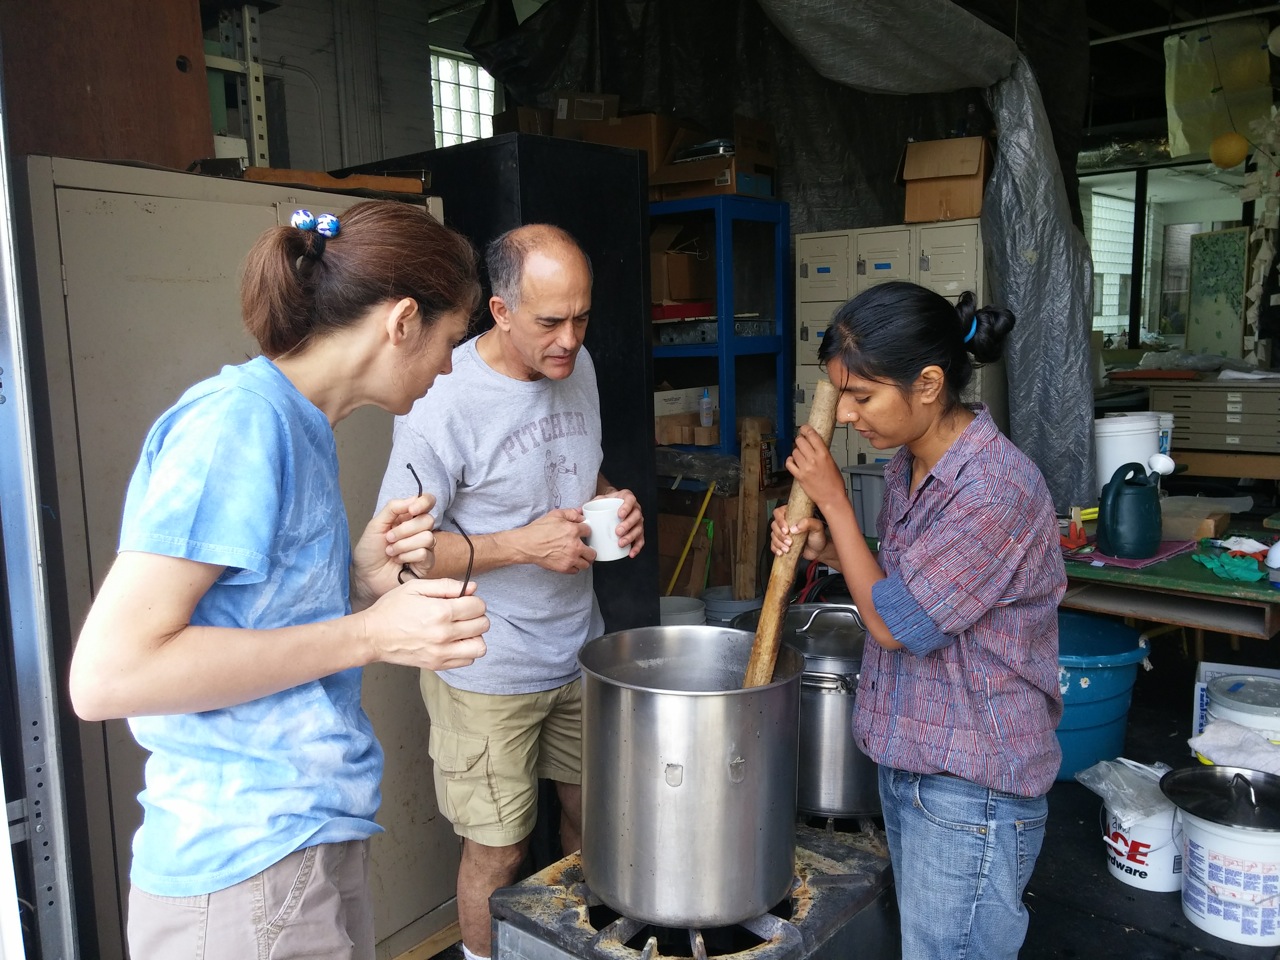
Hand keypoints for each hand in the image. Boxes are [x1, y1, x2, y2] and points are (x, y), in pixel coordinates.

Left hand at [352, 493, 436, 606]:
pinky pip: (424, 554)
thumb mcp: (375, 525)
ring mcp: (424, 547)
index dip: (424, 503)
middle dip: (405, 530)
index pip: (427, 502)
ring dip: (404, 545)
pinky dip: (407, 557)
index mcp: (407, 517)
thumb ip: (393, 508)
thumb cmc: (369, 552)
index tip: (411, 510)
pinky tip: (398, 561)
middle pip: (428, 520)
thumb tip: (413, 498)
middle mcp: (418, 530)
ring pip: (427, 537)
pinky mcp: (426, 564)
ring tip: (391, 552)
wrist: (365, 576)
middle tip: (389, 538)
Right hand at [362, 578, 487, 670]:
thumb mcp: (416, 587)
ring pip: (480, 646)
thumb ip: (446, 586)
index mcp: (440, 611)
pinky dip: (466, 651)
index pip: (478, 606)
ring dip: (475, 636)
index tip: (463, 600)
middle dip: (476, 616)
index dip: (473, 600)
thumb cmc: (391, 609)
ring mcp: (441, 652)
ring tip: (461, 630)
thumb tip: (473, 588)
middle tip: (462, 613)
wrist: (372, 636)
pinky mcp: (437, 665)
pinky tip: (454, 642)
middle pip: (482, 625)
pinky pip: (468, 661)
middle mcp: (444, 634)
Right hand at [520, 508, 595, 573]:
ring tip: (579, 557)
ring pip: (586, 564)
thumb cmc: (538, 530)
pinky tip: (570, 561)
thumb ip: (571, 513)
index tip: (581, 533)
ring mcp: (570, 559)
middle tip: (585, 548)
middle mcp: (575, 546)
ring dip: (584, 560)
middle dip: (590, 550)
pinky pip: (576, 570)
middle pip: (593, 553)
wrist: (527, 545)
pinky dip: (574, 567)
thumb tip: (581, 514)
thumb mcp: (555, 515)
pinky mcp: (564, 568)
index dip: (585, 531)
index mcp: (573, 531)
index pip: (589, 531)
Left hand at [589, 488, 645, 557]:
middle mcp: (635, 509)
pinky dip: (636, 547)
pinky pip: (640, 540)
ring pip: (638, 529)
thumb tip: (578, 512)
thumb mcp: (599, 500)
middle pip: (636, 516)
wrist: (612, 505)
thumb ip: (590, 504)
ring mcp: (638, 521)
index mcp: (627, 498)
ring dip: (631, 537)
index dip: (627, 507)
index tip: (619, 514)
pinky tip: (630, 553)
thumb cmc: (605, 503)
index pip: (630, 500)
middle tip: (617, 532)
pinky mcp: (638, 531)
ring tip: (620, 543)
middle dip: (628, 525)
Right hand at [770, 505, 827, 559]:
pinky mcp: (781, 542)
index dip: (780, 521)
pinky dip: (775, 549)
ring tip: (787, 549)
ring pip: (773, 535)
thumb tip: (795, 527)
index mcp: (792, 514)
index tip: (786, 530)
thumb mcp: (817, 527)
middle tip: (789, 542)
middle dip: (780, 535)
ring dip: (778, 543)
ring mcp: (782, 533)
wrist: (819, 551)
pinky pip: (773, 545)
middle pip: (774, 525)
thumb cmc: (818, 537)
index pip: (779, 512)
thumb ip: (809, 523)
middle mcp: (786, 522)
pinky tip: (781, 552)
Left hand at [786, 425, 846, 514]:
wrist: (832, 498)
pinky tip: (793, 461)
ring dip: (796, 452)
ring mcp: (805, 468)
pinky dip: (790, 461)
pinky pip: (789, 463)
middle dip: (800, 440)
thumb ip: (822, 452)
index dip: (806, 429)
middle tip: (801, 442)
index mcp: (824, 454)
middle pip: (800, 441)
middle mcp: (814, 460)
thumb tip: (814, 443)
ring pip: (794, 452)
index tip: (804, 428)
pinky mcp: (799, 476)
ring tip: (800, 455)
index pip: (812, 435)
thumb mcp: (832, 462)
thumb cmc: (834, 482)